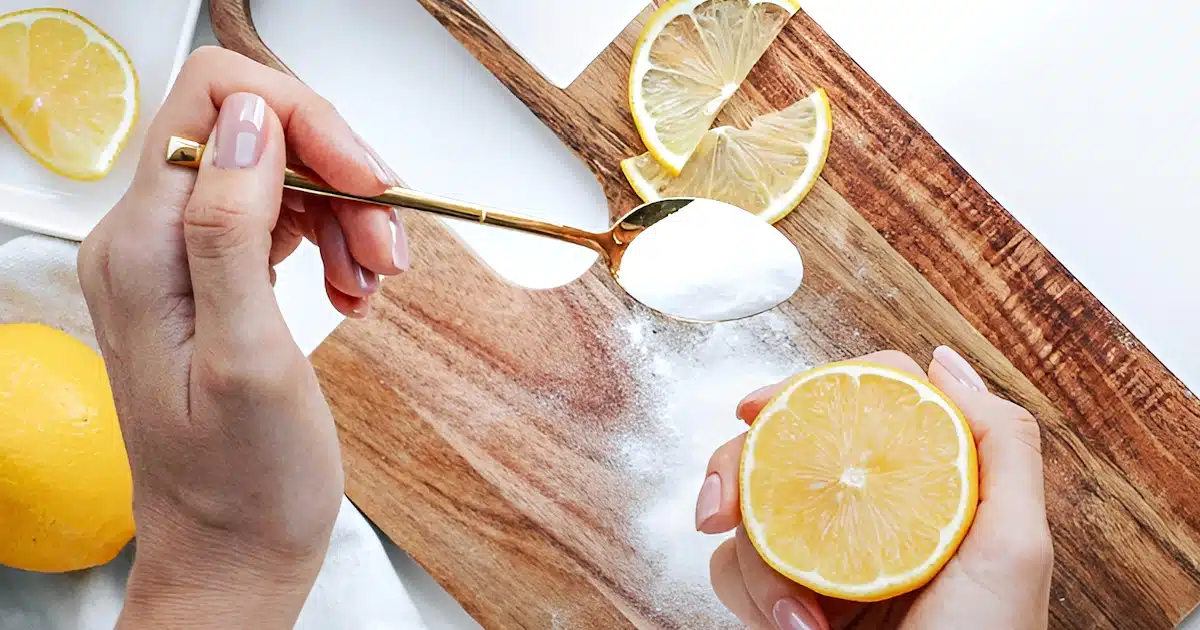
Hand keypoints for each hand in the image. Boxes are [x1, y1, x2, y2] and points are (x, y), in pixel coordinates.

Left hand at [77, 47, 408, 626]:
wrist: (233, 555)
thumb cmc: (244, 485)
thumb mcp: (248, 358)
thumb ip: (231, 231)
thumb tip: (248, 121)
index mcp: (142, 249)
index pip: (214, 104)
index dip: (304, 122)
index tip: (368, 181)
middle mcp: (145, 241)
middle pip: (254, 136)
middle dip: (338, 178)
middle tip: (388, 248)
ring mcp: (176, 261)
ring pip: (276, 178)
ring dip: (344, 217)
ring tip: (374, 281)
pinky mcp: (209, 282)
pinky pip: (278, 222)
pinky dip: (331, 244)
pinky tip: (352, 291)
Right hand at [699, 348, 1052, 629]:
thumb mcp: (1016, 548)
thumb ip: (1000, 445)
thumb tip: (940, 360)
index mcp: (921, 481)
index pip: (859, 400)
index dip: (802, 389)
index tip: (755, 408)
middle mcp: (867, 507)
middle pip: (784, 443)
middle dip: (741, 471)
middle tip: (724, 509)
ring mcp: (823, 552)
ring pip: (748, 508)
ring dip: (756, 561)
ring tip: (797, 617)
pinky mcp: (787, 598)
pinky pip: (732, 569)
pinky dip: (750, 598)